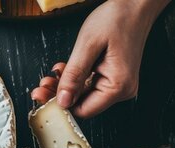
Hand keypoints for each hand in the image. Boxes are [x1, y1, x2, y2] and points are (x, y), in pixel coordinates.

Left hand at [31, 0, 169, 117]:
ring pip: (83, 94)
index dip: (61, 105)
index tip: (43, 96)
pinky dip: (74, 78)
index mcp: (118, 86)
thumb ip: (74, 75)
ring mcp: (118, 84)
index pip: (84, 110)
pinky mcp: (113, 77)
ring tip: (50, 75)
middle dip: (59, 94)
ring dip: (64, 86)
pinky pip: (89, 84)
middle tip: (40, 86)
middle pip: (82, 103)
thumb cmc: (117, 19)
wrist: (135, 5)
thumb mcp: (88, 45)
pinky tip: (64, 69)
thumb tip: (62, 100)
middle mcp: (121, 89)